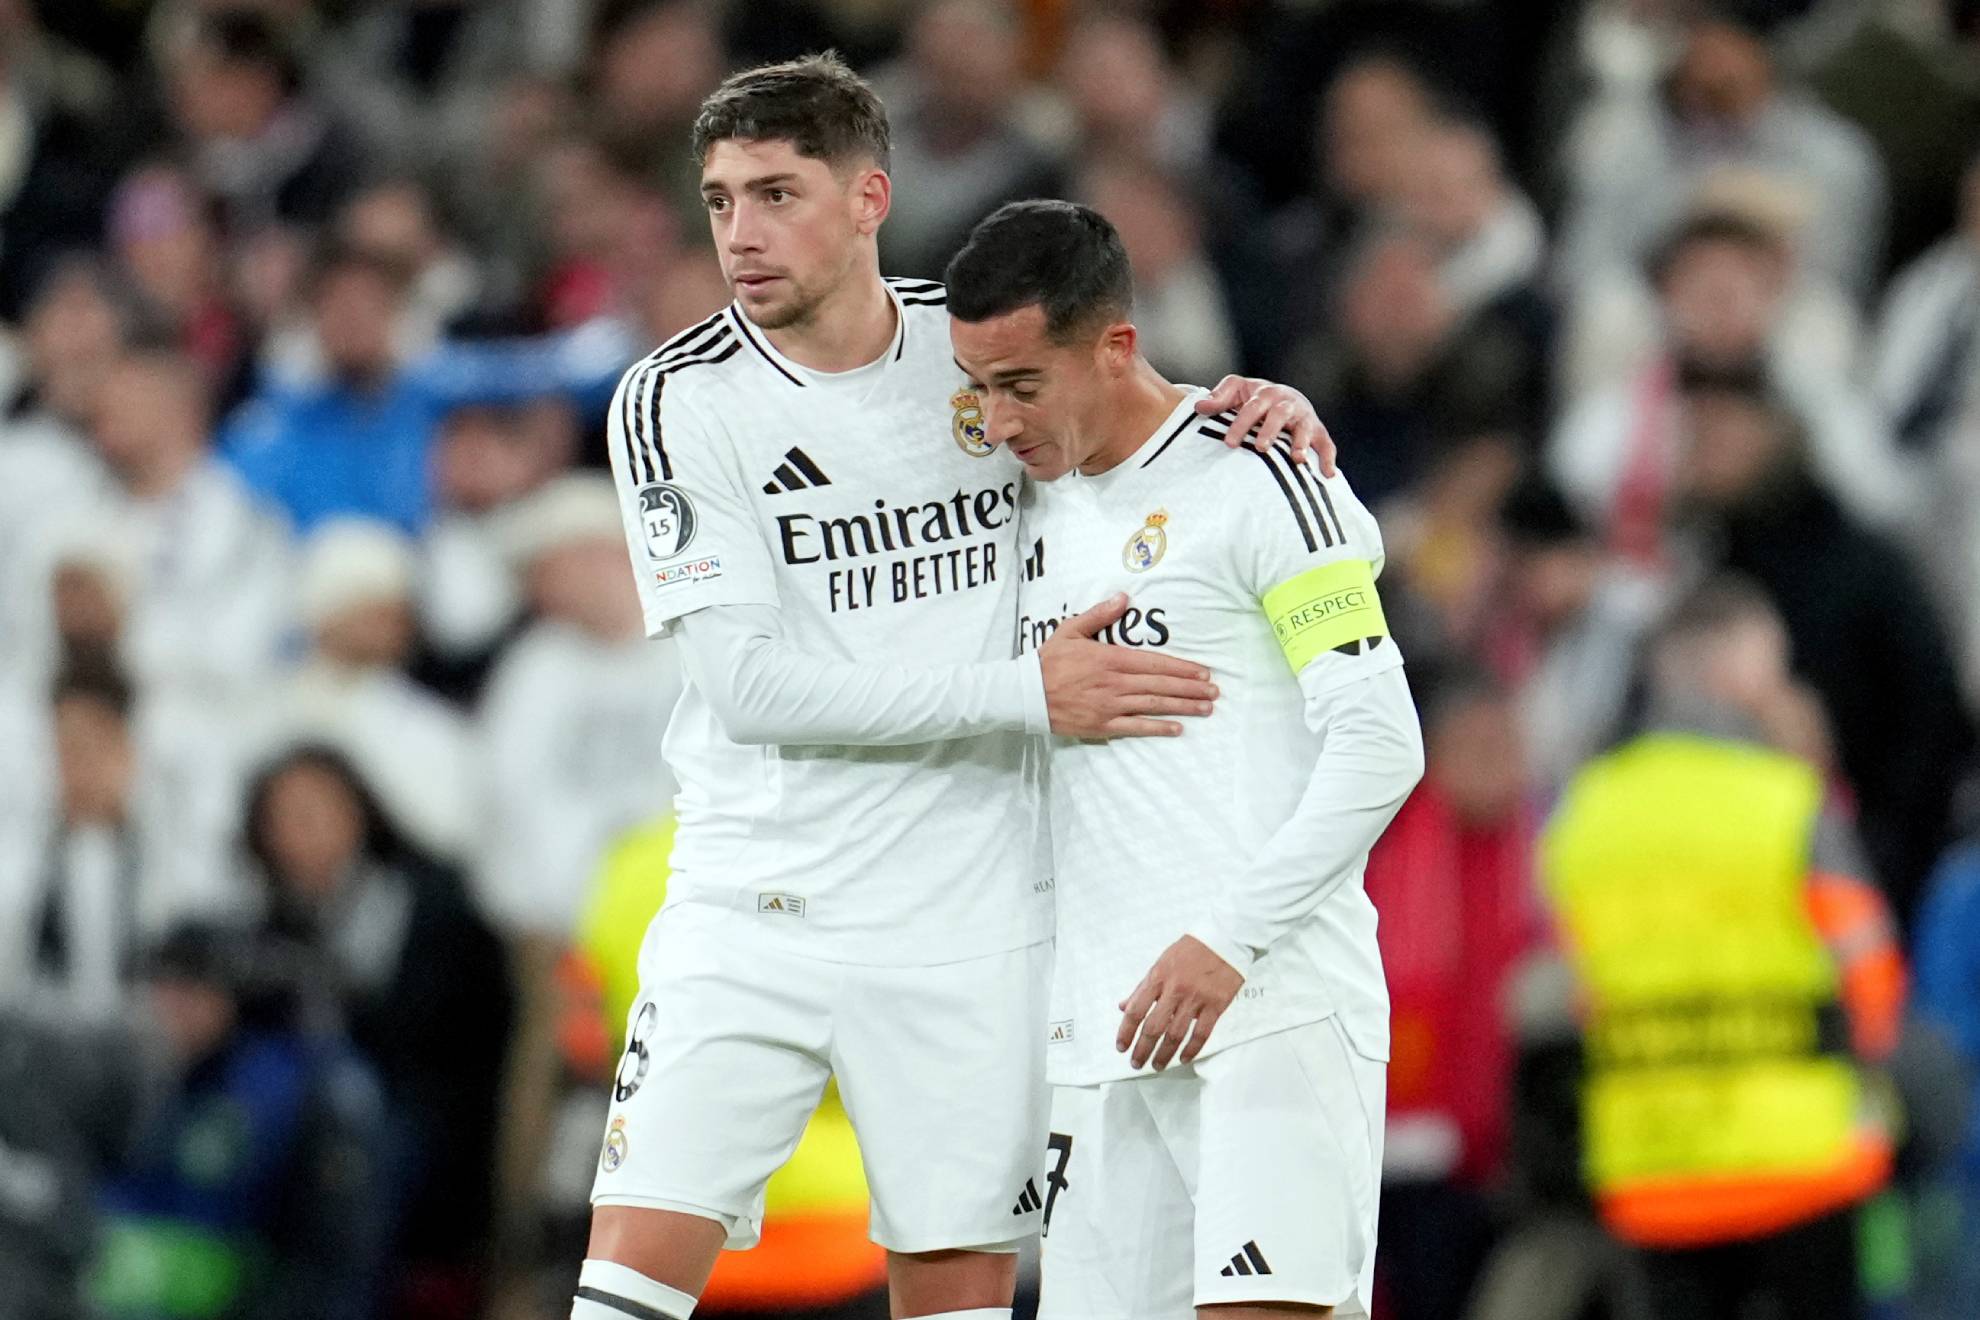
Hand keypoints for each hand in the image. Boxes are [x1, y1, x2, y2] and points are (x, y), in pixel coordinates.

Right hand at [1039, 594, 1217, 737]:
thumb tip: (1124, 598)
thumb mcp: (1071, 630)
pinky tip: (1177, 728)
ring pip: (1153, 704)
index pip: (1155, 663)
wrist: (1025, 693)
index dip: (1182, 668)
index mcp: (1111, 658)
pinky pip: (1135, 728)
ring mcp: (1110, 705)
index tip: (1203, 672)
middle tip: (1214, 691)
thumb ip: (1100, 615)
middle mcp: (1115, 682)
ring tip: (1205, 708)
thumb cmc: (1048, 661)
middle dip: (1190, 688)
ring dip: (1182, 706)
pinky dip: (1157, 728)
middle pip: (1160, 684)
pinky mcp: (1101, 725)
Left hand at [1116, 935, 1243, 1069]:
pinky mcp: (1216, 1005)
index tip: (1121, 1046)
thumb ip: (1143, 987)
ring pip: (1176, 1034)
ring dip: (1164, 1054)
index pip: (1136, 1010)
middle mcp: (1175, 990)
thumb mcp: (1161, 962)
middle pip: (1154, 1027)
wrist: (1225, 939)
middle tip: (1136, 1063)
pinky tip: (1183, 1058)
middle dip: (1142, 1049)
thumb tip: (1123, 1006)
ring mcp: (1196, 999)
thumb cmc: (1190, 950)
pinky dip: (1191, 1049)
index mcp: (1158, 978)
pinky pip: (1201, 1033)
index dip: (1126, 1032)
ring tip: (1157, 1065)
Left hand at [1198, 376, 1336, 475]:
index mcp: (1265, 393)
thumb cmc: (1253, 399)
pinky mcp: (1318, 431)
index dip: (1241, 423)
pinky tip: (1327, 476)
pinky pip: (1326, 445)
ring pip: (1306, 428)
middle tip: (1260, 448)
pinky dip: (1328, 459)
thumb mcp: (1236, 392)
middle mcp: (1287, 402)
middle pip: (1279, 414)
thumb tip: (1199, 408)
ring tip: (1298, 459)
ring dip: (1302, 442)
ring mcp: (1305, 417)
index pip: (1252, 407)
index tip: (1229, 443)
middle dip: (1270, 430)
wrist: (1282, 397)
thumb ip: (1219, 398)